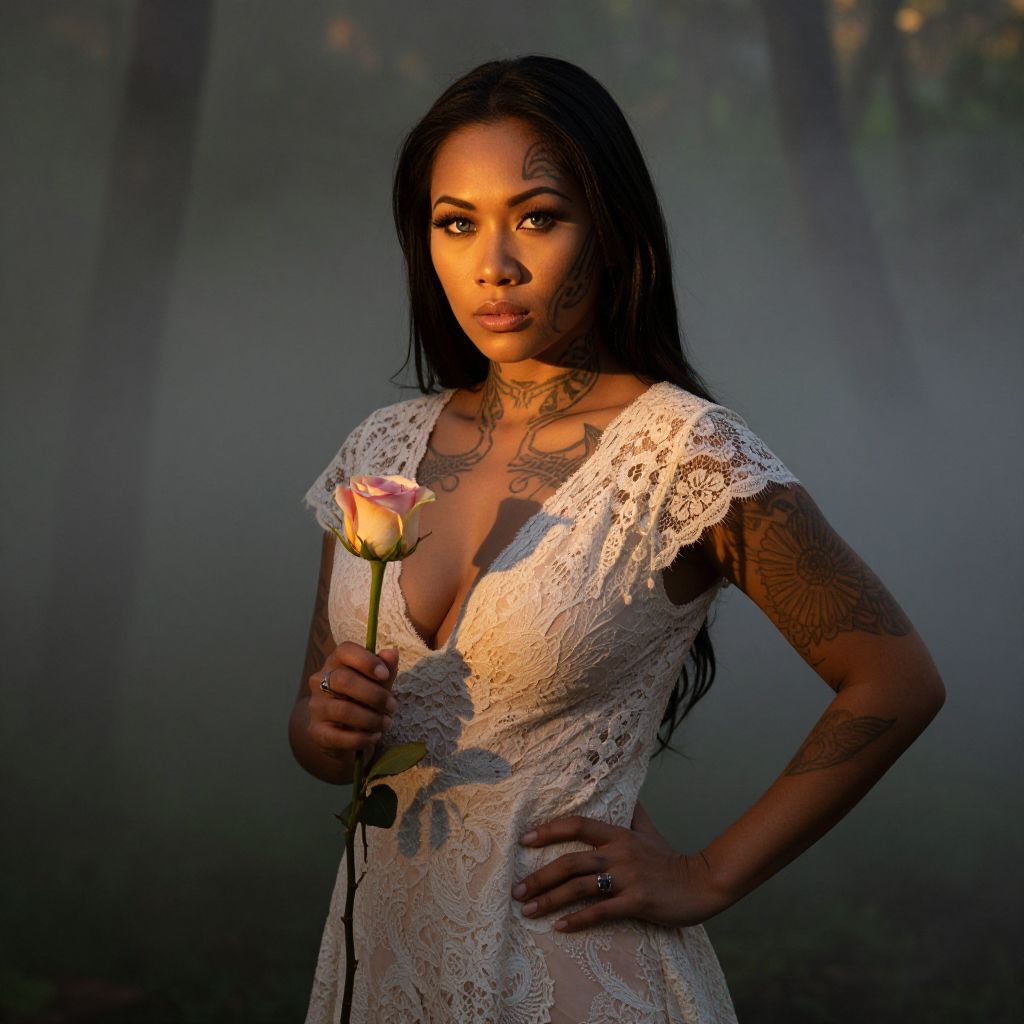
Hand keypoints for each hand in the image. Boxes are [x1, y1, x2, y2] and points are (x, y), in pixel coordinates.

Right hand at [306, 642, 399, 758]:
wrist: (341, 733)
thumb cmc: (362, 700)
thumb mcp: (377, 683)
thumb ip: (385, 669)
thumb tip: (392, 652)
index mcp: (335, 663)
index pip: (344, 651)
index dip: (366, 660)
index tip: (385, 674)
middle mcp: (320, 682)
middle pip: (344, 680)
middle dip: (374, 694)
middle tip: (392, 706)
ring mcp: (316, 707)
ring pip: (343, 710)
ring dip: (371, 718)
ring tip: (386, 723)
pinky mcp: (316, 732)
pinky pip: (339, 736)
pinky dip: (362, 738)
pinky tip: (374, 738)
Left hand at [511, 807, 729, 932]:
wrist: (703, 883)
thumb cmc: (670, 859)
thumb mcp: (649, 831)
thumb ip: (632, 814)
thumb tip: (625, 793)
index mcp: (618, 834)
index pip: (577, 825)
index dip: (549, 830)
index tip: (524, 840)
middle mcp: (619, 853)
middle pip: (570, 861)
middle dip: (539, 876)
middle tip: (517, 889)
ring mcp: (628, 878)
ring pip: (580, 887)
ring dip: (550, 900)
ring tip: (528, 910)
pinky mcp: (637, 901)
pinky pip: (601, 911)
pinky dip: (578, 919)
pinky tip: (560, 927)